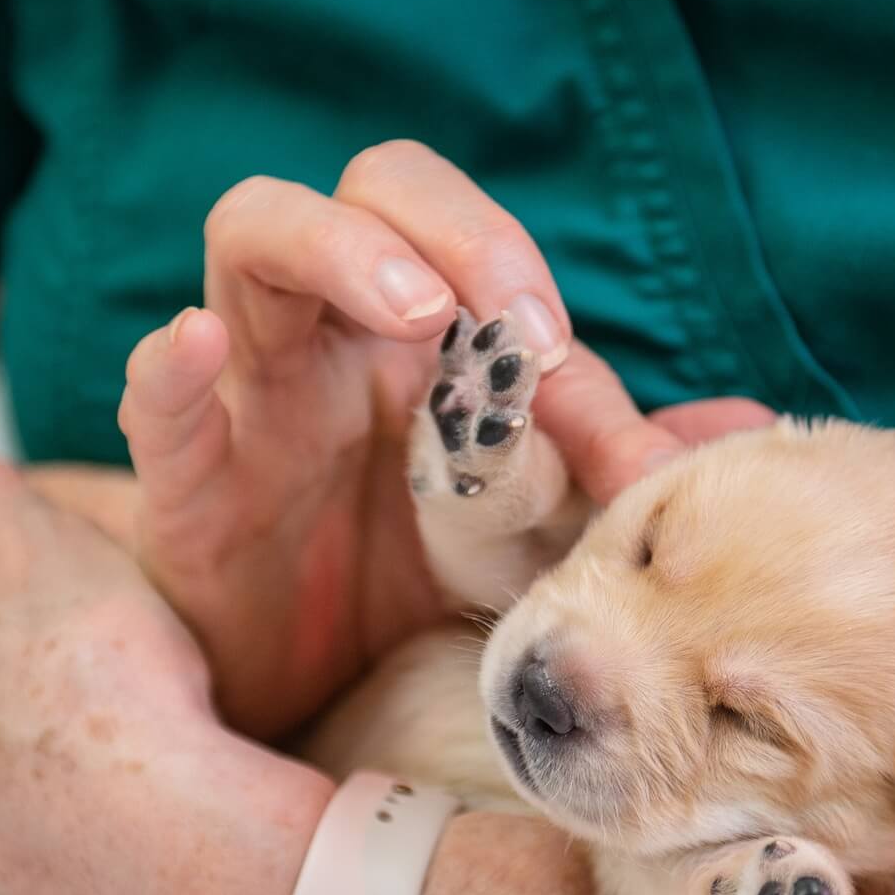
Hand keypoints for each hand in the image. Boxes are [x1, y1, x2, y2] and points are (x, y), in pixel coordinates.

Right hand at [119, 140, 771, 736]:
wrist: (314, 703)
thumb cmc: (416, 590)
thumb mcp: (534, 529)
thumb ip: (613, 472)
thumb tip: (739, 432)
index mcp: (422, 339)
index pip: (480, 257)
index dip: (549, 306)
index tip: (612, 426)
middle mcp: (339, 340)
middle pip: (370, 192)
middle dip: (454, 228)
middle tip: (522, 325)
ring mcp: (254, 397)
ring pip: (254, 237)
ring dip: (340, 249)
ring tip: (419, 312)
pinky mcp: (186, 483)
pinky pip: (155, 401)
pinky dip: (172, 364)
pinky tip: (198, 343)